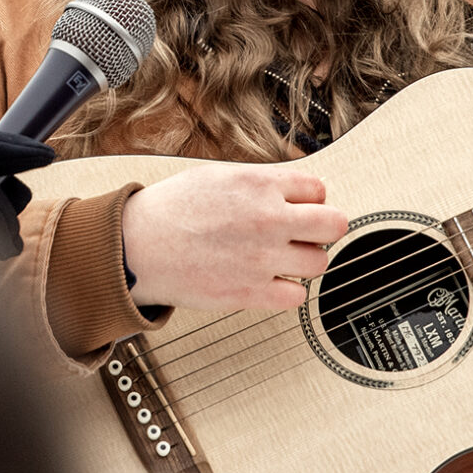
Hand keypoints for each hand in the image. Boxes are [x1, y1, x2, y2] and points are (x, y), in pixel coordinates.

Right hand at [122, 162, 346, 310]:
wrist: (139, 246)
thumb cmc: (171, 210)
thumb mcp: (219, 176)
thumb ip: (260, 183)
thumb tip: (294, 191)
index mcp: (260, 185)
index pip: (318, 190)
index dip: (311, 200)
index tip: (299, 208)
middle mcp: (268, 219)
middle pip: (333, 224)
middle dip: (324, 228)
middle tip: (308, 234)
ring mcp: (262, 258)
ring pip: (319, 262)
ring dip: (306, 260)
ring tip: (283, 258)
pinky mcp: (251, 292)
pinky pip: (296, 296)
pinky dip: (288, 290)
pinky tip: (270, 281)